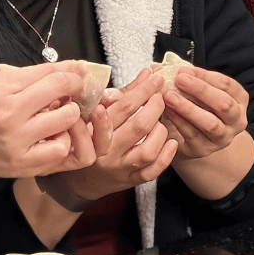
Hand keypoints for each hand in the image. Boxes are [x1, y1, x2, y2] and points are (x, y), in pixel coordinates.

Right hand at [0, 61, 90, 178]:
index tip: (81, 71)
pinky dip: (62, 141)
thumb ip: (29, 74)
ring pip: (65, 123)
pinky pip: (58, 152)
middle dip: (73, 91)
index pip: (52, 75)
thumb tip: (66, 69)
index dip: (73, 71)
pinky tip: (53, 135)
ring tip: (61, 114)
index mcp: (2, 88)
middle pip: (62, 95)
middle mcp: (10, 114)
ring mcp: (16, 141)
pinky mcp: (20, 164)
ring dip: (70, 116)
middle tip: (70, 93)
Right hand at [48, 70, 177, 202]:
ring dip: (160, 132)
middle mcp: (107, 150)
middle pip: (138, 127)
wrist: (82, 178)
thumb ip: (124, 93)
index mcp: (96, 130)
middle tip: (160, 96)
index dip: (142, 90)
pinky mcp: (130, 181)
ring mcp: (120, 168)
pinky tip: (172, 142)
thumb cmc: (91, 138)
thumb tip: (146, 73)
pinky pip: (151, 172)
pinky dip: (166, 157)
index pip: (123, 106)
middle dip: (155, 107)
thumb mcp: (100, 113)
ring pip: (147, 151)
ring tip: (161, 122)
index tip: (155, 78)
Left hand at [160, 66, 249, 160]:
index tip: (183, 69)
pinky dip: (178, 121)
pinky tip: (166, 110)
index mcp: (238, 99)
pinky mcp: (204, 150)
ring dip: (188, 108)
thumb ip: (185, 76)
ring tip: (169, 96)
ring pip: (210, 124)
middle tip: (179, 79)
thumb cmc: (196, 105)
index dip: (205, 76)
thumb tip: (163, 65)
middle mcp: (236, 120)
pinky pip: (192, 135)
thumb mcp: (197, 89)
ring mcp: (222, 138)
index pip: (226, 85)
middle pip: (224, 104)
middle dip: (201, 90)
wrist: (193, 137)